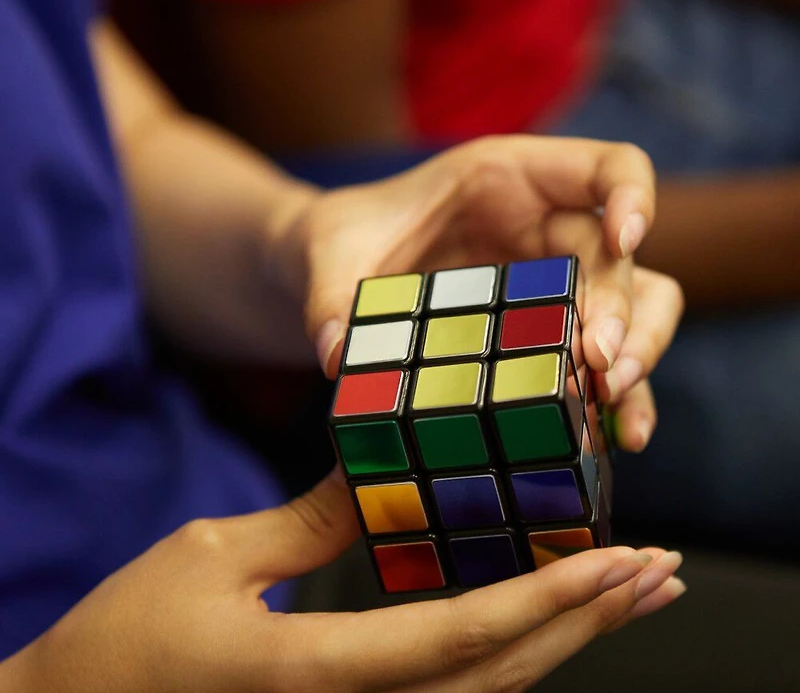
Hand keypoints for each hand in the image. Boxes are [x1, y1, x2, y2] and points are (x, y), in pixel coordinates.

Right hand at [5, 469, 684, 692]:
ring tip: (625, 592)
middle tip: (660, 573)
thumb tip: (374, 473)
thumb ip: (306, 520)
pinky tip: (541, 616)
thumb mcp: (215, 555)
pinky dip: (509, 648)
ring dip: (564, 641)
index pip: (460, 638)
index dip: (548, 601)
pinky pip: (447, 689)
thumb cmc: (126, 638)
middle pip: (499, 677)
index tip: (619, 561)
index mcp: (318, 674)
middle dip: (589, 625)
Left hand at [281, 136, 682, 451]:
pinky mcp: (544, 332)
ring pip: (636, 311)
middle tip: (602, 363)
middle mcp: (546, 229)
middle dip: (624, 310)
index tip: (625, 239)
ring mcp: (551, 283)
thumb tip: (338, 355)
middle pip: (623, 259)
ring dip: (637, 358)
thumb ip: (330, 293)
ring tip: (617, 416)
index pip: (608, 167)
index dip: (632, 196)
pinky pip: (599, 363)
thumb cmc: (345, 239)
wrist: (338, 272)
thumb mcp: (329, 251)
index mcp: (511, 179)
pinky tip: (614, 440)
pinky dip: (615, 400)